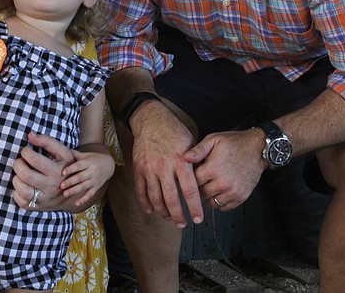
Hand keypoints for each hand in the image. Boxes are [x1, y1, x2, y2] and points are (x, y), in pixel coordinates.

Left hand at [12, 132, 78, 211]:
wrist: (73, 190)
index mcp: (58, 170)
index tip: (26, 151)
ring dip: (16, 179)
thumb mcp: (62, 152)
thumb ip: (47, 141)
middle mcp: (52, 186)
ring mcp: (45, 198)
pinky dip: (17, 192)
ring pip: (22, 189)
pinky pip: (21, 201)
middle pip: (26, 175)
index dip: (26, 152)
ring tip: (21, 174)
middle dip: (18, 164)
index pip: (34, 159)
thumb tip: (30, 135)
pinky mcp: (38, 207)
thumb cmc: (65, 167)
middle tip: (20, 162)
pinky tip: (23, 185)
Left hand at [60, 146, 114, 207]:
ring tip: (65, 194)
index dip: (71, 169)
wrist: (109, 165)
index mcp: (89, 162)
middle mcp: (92, 171)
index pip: (79, 166)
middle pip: (80, 177)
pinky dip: (84, 199)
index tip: (63, 172)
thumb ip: (75, 154)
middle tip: (61, 185)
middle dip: (71, 182)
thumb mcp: (86, 155)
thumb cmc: (94, 159)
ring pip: (84, 186)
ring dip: (74, 190)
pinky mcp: (96, 187)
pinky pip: (90, 194)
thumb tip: (60, 150)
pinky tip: (76, 203)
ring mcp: (94, 180)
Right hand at [130, 104, 200, 226]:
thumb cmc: (174, 132)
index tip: (198, 219)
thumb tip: (205, 180)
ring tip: (169, 218)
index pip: (190, 190)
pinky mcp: (138, 168)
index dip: (194, 208)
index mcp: (181, 161)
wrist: (151, 120)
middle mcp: (165, 166)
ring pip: (155, 197)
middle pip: (171, 198)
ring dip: (163, 211)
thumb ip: (197, 162)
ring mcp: (149, 168)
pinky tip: (151, 210)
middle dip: (178, 215)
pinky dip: (145, 203)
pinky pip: (141, 191)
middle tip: (183, 224)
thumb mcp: (191, 143)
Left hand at [184, 129, 264, 210]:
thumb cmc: (235, 143)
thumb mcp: (214, 140)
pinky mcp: (240, 197)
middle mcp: (223, 183)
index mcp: (213, 168)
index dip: (189, 178)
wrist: (258, 148)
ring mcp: (232, 192)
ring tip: (209, 185)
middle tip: (200, 180)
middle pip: (200, 194)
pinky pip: (223, 207)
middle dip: (197, 188)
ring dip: (207, 196)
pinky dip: (219, 202)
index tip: (190, 175)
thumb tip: (184, 157)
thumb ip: (198, 150)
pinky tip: (218, 191)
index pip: (192, 182)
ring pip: (210, 203)